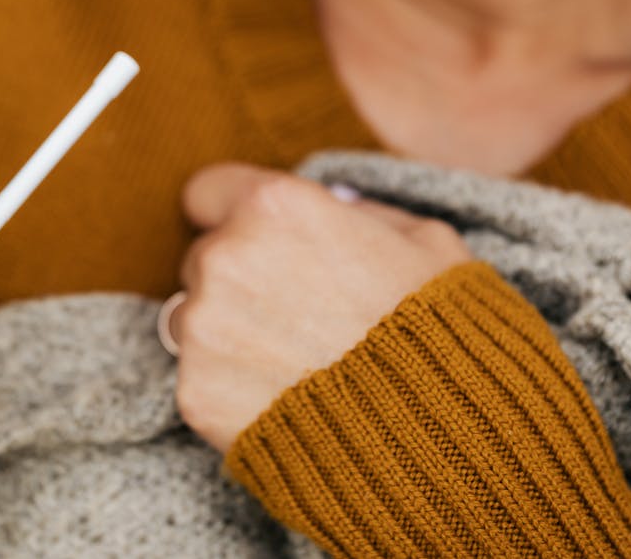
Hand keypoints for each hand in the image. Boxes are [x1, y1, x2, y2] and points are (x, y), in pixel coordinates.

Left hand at [169, 162, 470, 451]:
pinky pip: (198, 376)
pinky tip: (281, 399)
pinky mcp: (194, 390)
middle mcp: (225, 257)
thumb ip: (355, 213)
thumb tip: (330, 211)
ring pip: (193, 317)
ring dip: (226, 332)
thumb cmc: (437, 330)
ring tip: (290, 361)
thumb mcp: (421, 239)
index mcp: (273, 206)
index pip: (208, 192)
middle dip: (236, 278)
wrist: (434, 437)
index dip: (232, 214)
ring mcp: (203, 326)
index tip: (253, 239)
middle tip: (290, 312)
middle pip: (201, 256)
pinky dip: (228, 387)